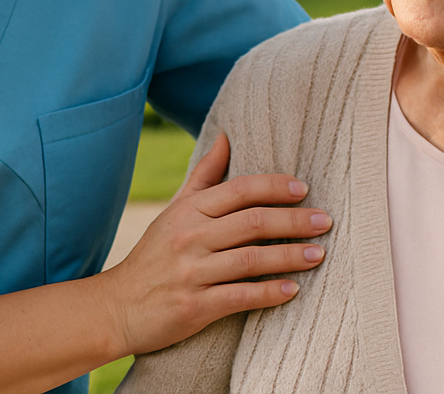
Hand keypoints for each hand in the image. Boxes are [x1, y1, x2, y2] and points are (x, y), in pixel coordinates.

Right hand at [98, 133, 330, 355]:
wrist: (118, 307)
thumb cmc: (153, 255)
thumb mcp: (174, 210)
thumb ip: (203, 176)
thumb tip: (226, 135)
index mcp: (188, 210)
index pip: (238, 190)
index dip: (274, 187)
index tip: (304, 190)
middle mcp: (189, 237)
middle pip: (251, 222)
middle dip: (293, 221)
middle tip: (325, 221)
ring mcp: (191, 272)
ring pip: (251, 259)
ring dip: (290, 257)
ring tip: (319, 254)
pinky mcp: (195, 306)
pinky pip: (240, 296)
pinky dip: (269, 293)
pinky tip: (293, 290)